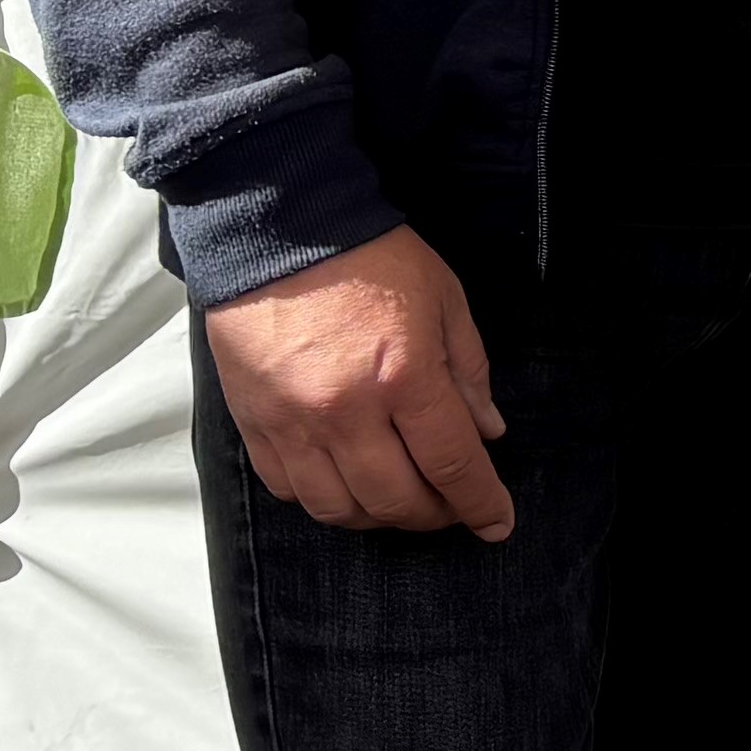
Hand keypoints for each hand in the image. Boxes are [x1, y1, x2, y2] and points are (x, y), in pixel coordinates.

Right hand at [205, 226, 511, 535]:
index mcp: (403, 377)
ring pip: (339, 509)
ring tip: (399, 500)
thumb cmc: (368, 256)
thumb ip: (469, 370)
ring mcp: (293, 423)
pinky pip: (288, 489)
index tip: (496, 523)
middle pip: (396, 501)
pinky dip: (322, 500)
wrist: (277, 227)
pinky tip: (345, 484)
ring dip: (377, 517)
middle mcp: (346, 412)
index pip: (451, 464)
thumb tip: (486, 431)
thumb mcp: (444, 299)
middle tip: (450, 508)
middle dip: (434, 516)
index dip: (480, 503)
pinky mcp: (254, 422)